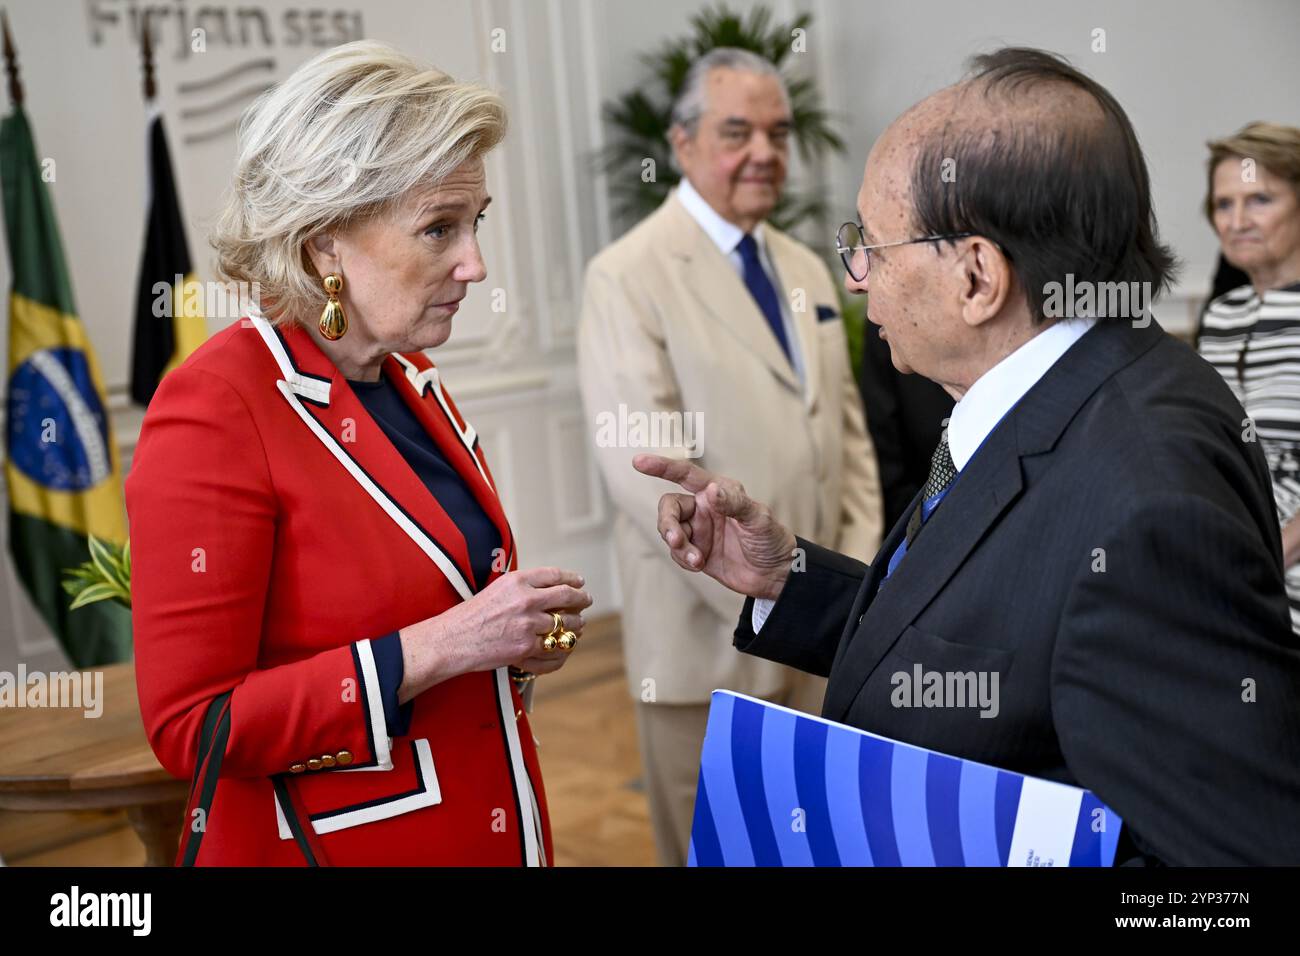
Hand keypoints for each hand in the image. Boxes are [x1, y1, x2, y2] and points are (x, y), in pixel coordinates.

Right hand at [398, 566, 591, 700]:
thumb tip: (550, 588)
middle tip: (586, 602)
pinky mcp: (525, 650)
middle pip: (567, 598)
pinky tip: (564, 649)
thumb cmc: (471, 615)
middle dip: (581, 600)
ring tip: (578, 626)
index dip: (572, 579)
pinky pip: (553, 652)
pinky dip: (561, 652)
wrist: (452, 640)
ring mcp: (528, 627)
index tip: (579, 583)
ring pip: (565, 626)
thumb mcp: (497, 589)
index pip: (555, 576)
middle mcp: (526, 601)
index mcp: (518, 582)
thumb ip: (523, 587)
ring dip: (575, 626)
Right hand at [633, 453, 796, 600]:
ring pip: (669, 530)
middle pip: (669, 506)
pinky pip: (676, 552)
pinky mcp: (695, 552)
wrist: (775, 575)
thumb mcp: (758, 519)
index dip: (661, 466)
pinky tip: (699, 565)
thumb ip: (734, 503)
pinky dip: (683, 559)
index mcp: (718, 491)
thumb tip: (712, 490)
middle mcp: (704, 507)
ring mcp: (699, 530)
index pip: (684, 474)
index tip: (638, 462)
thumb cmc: (772, 539)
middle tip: (677, 541)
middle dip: (667, 523)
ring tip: (696, 560)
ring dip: (678, 545)